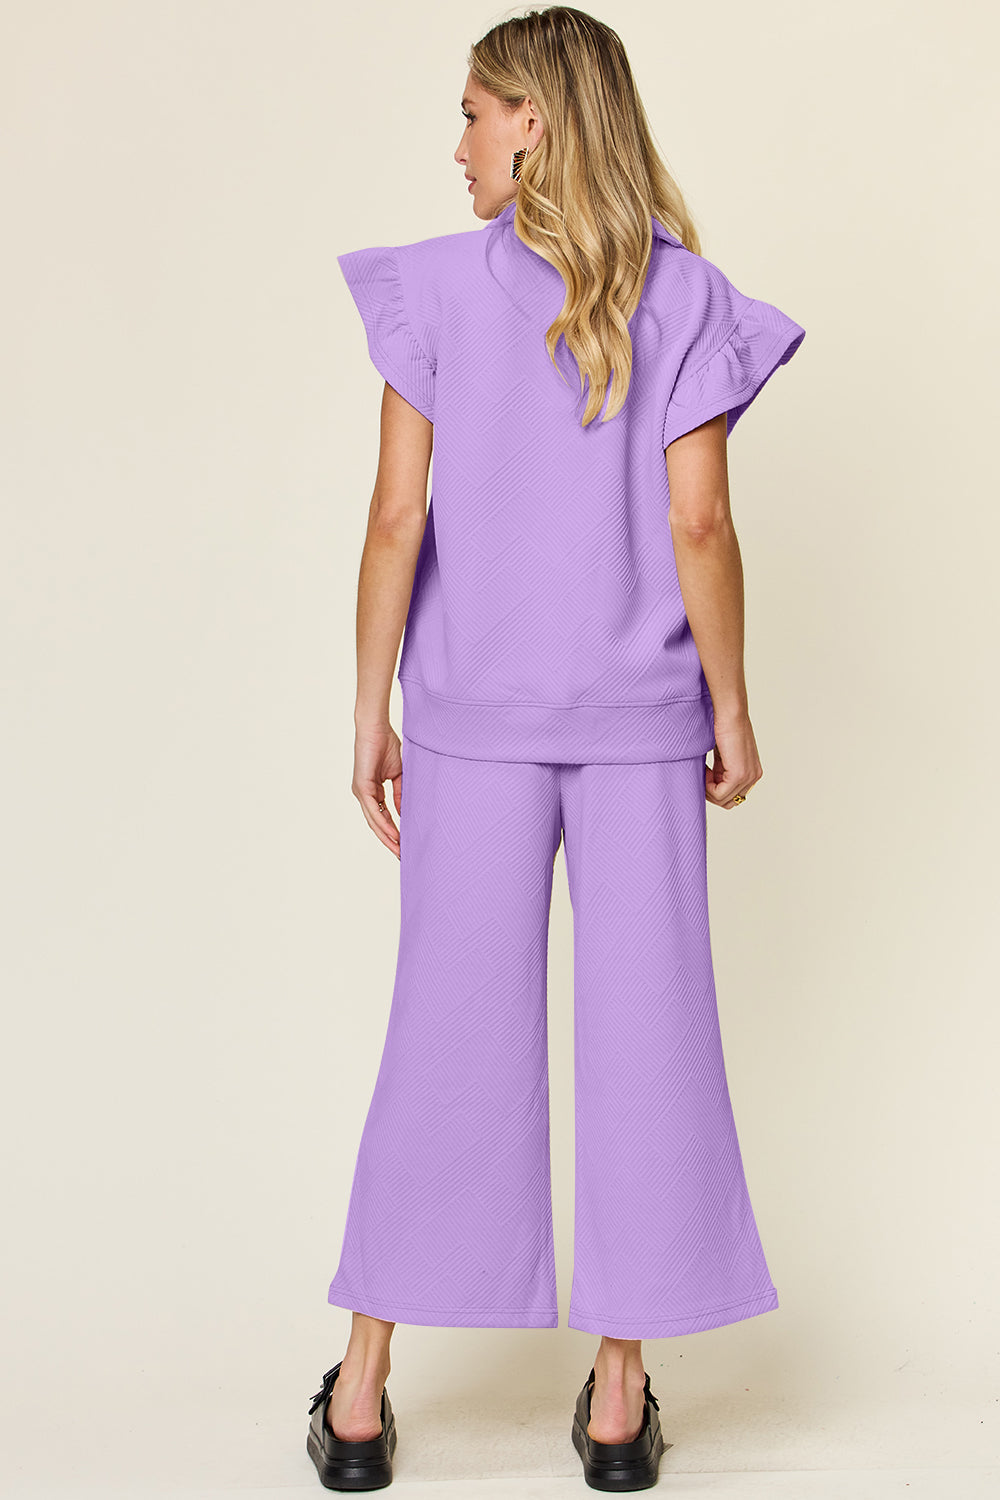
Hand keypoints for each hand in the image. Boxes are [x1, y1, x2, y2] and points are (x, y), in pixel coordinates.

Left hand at [352, 721, 402, 857]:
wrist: (376, 728)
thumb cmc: (386, 745)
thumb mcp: (398, 774)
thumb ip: (400, 794)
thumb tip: (404, 813)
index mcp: (372, 792)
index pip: (382, 817)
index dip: (393, 832)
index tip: (405, 845)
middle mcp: (364, 795)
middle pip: (376, 824)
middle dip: (389, 841)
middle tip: (402, 856)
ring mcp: (361, 792)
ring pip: (374, 821)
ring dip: (386, 837)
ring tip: (399, 850)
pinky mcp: (362, 787)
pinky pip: (373, 810)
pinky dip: (383, 824)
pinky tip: (393, 835)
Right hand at [705, 714, 762, 809]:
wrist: (730, 713)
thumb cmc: (724, 727)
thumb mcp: (724, 756)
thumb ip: (721, 771)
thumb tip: (707, 785)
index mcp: (752, 773)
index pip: (732, 796)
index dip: (715, 790)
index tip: (704, 774)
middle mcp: (754, 777)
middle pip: (728, 802)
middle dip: (711, 793)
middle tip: (701, 775)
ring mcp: (748, 777)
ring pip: (723, 800)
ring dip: (708, 789)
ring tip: (703, 770)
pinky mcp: (739, 775)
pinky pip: (719, 794)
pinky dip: (707, 785)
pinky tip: (705, 769)